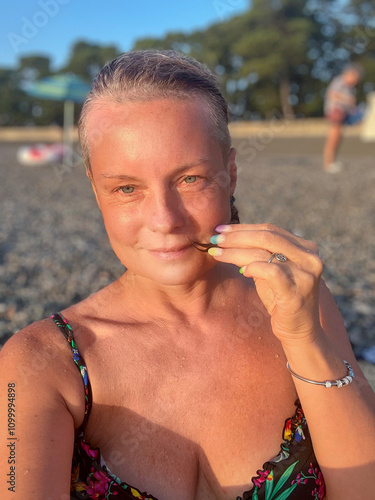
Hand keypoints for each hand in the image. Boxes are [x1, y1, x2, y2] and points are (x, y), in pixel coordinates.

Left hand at [208, 223, 323, 343]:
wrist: (299, 332)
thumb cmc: (281, 300)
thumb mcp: (271, 272)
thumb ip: (260, 254)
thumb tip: (230, 236)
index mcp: (305, 248)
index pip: (270, 229)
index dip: (243, 228)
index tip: (220, 229)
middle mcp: (309, 257)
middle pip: (266, 236)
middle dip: (236, 236)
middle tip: (215, 238)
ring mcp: (306, 273)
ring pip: (264, 251)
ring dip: (235, 251)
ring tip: (216, 253)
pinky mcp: (297, 290)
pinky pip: (270, 271)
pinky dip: (252, 267)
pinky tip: (241, 271)